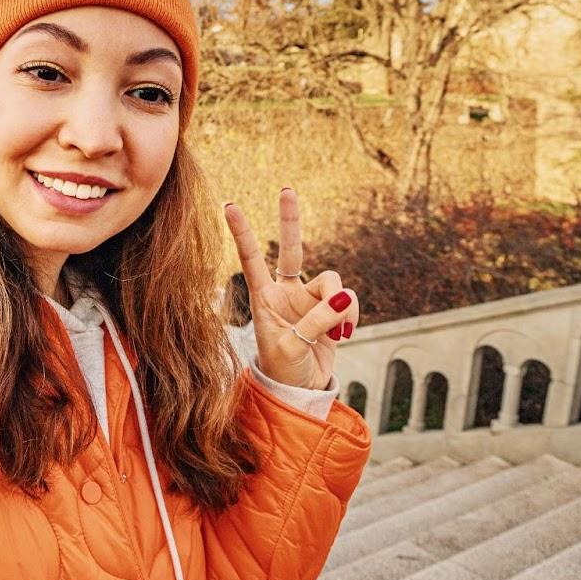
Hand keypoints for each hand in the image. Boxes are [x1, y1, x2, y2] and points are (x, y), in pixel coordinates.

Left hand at [223, 188, 359, 390]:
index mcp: (264, 297)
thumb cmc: (283, 370)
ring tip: (335, 330)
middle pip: (293, 249)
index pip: (251, 259)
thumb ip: (314, 321)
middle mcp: (287, 292)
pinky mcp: (332, 310)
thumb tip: (342, 296)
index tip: (229, 206)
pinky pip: (348, 300)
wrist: (302, 389)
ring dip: (339, 304)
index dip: (242, 233)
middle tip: (286, 190)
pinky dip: (350, 314)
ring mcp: (310, 299)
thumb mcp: (291, 348)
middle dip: (290, 220)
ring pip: (333, 282)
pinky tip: (343, 333)